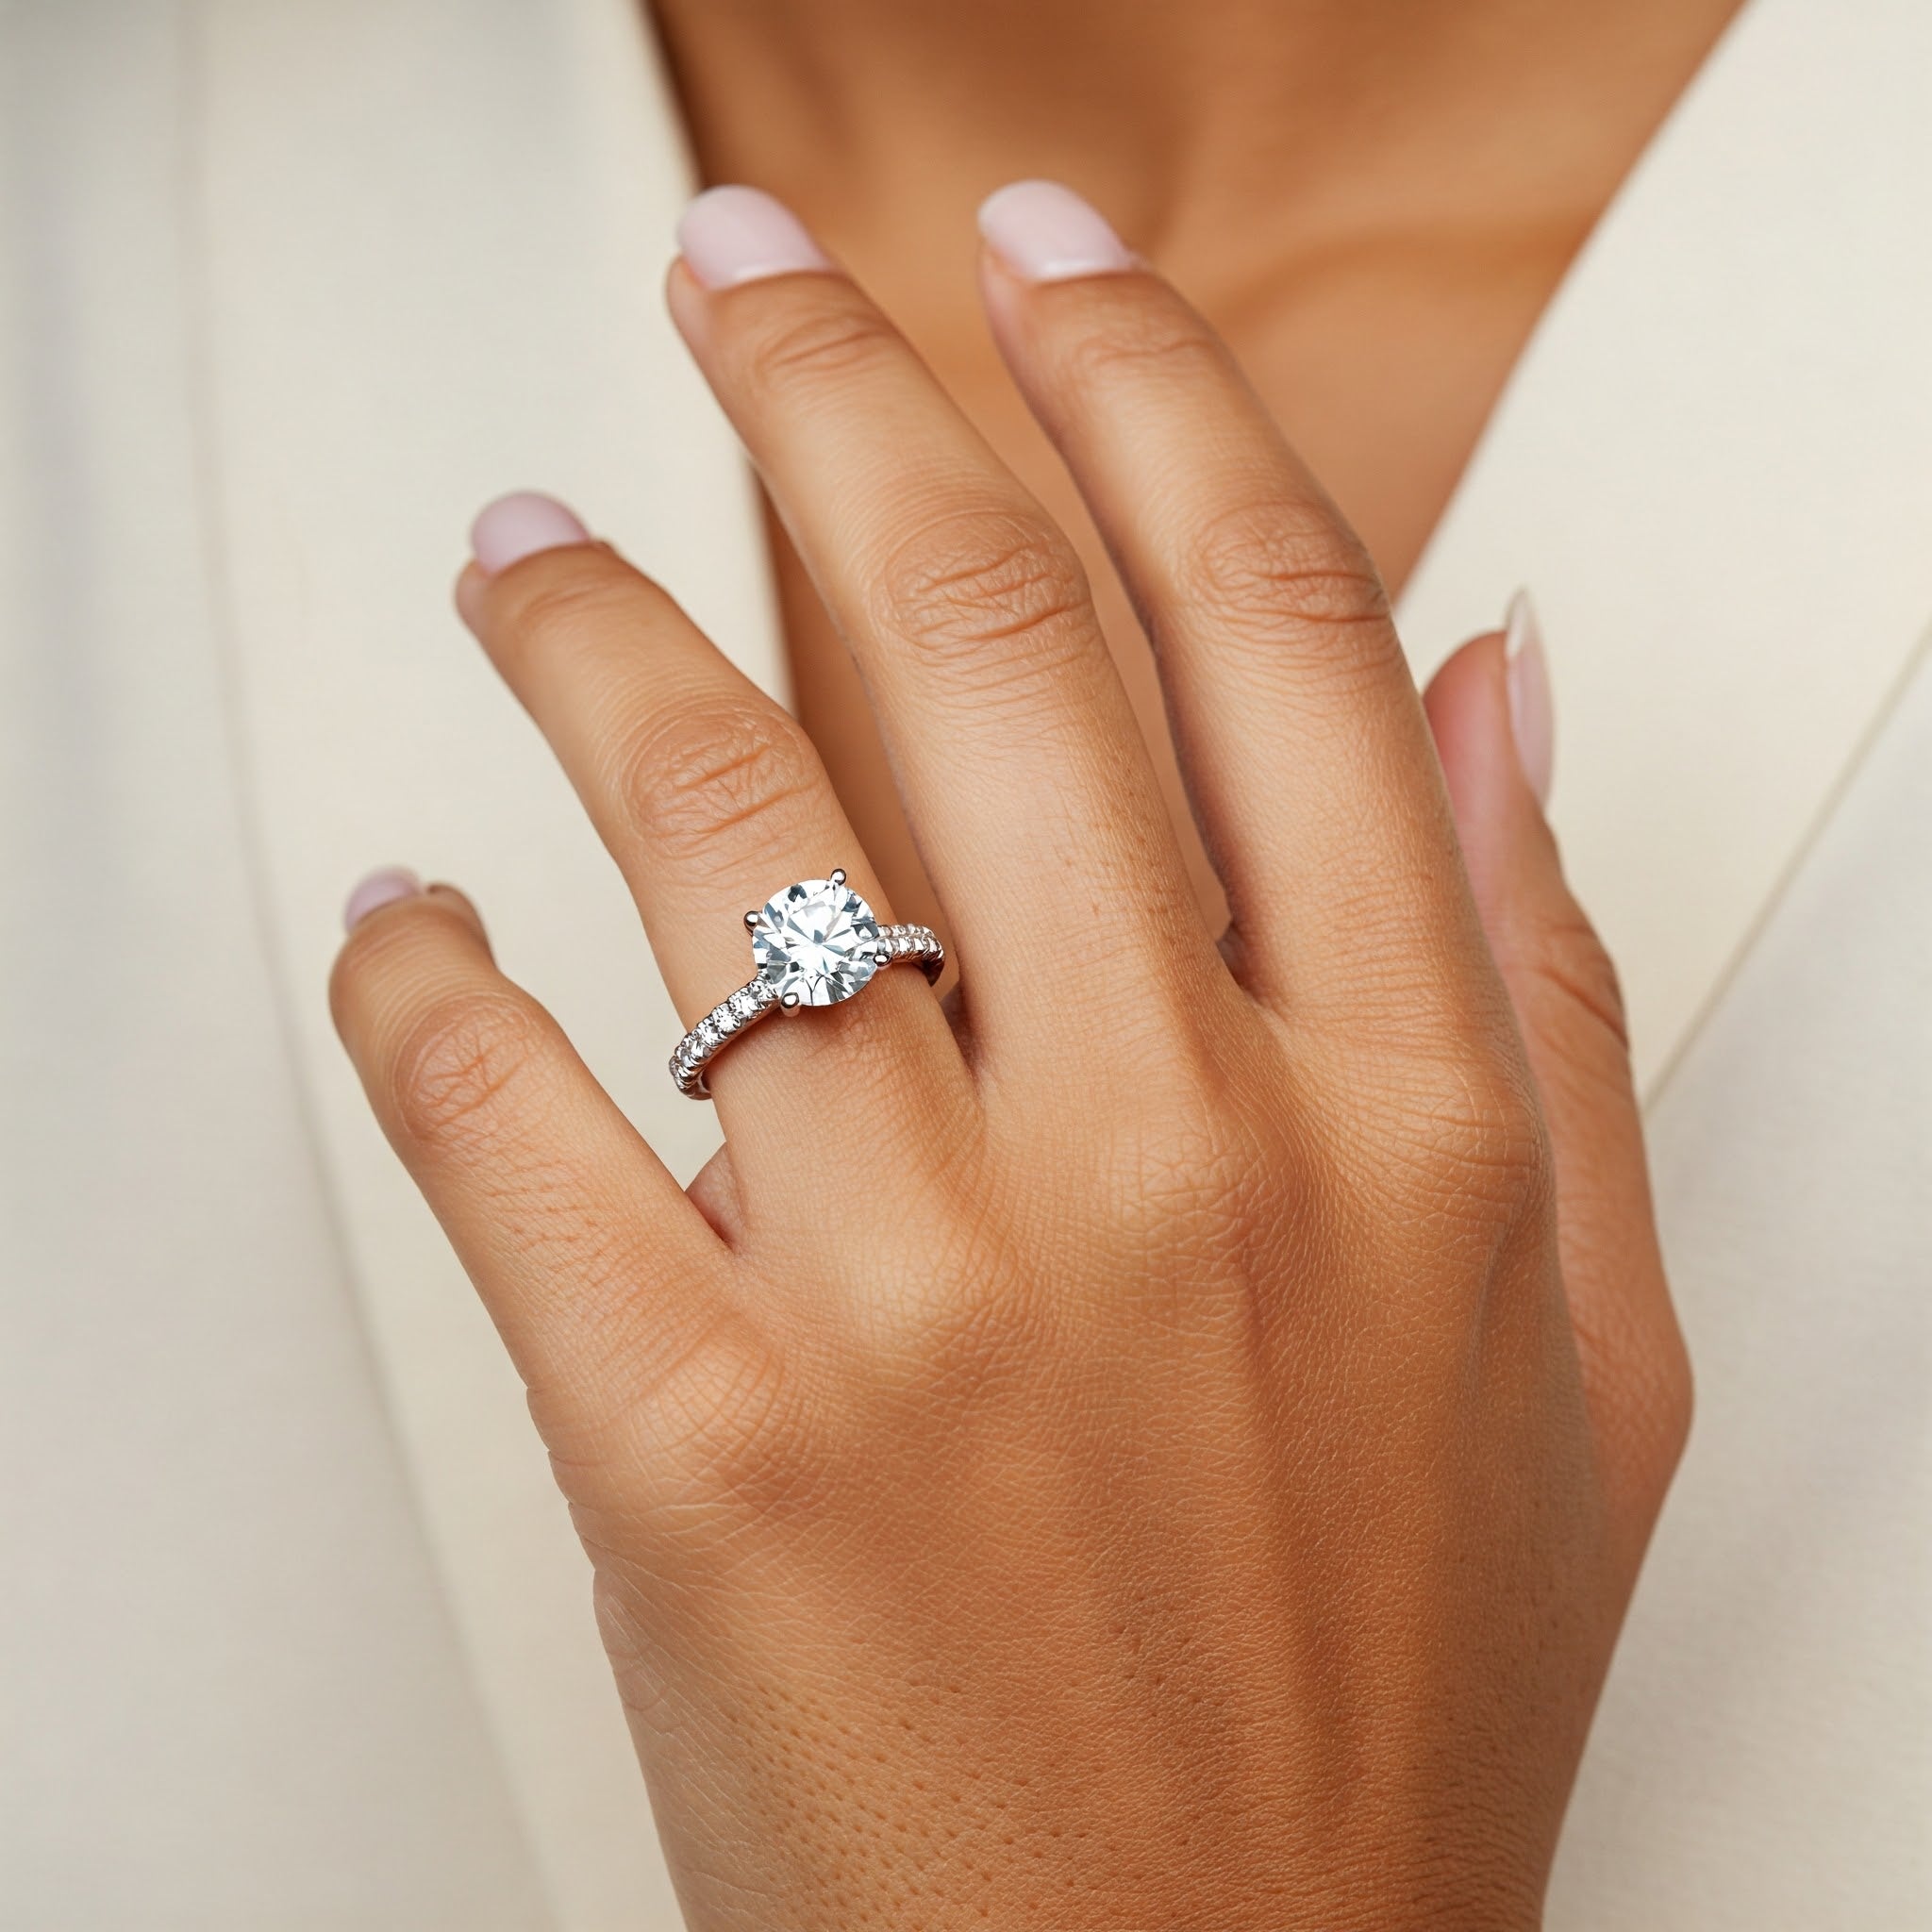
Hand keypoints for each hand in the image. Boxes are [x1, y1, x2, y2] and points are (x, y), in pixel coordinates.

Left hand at [332, 183, 1687, 1930]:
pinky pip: (505, 1119)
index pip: (1266, 627)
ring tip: (524, 545)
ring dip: (582, 631)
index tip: (1043, 265)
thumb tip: (1498, 685)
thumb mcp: (1577, 1342)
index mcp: (1403, 1120)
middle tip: (745, 276)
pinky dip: (417, 979)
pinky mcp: (699, 1451)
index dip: (1146, 384)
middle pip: (974, 632)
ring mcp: (926, 1302)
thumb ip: (1537, 984)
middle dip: (832, 387)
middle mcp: (1173, 1162)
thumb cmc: (1388, 1707)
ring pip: (711, 827)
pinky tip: (403, 910)